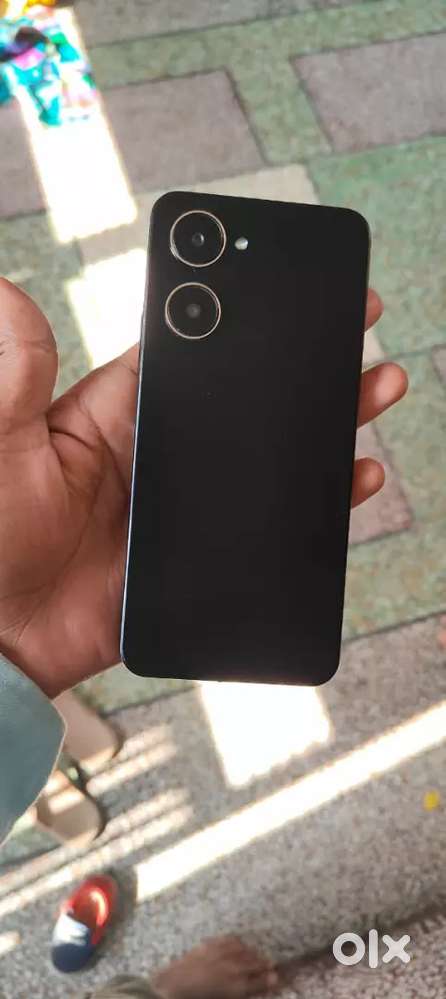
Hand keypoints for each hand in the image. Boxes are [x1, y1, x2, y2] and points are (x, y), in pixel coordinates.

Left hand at [0, 280, 406, 696]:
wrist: (2, 641)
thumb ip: (17, 376)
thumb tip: (7, 291)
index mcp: (112, 415)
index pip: (186, 351)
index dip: (237, 313)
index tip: (284, 281)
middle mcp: (156, 454)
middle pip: (245, 399)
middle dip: (301, 363)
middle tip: (356, 325)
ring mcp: (182, 507)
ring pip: (267, 457)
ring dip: (319, 424)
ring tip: (370, 391)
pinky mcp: (198, 558)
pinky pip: (267, 527)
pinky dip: (309, 506)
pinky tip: (349, 481)